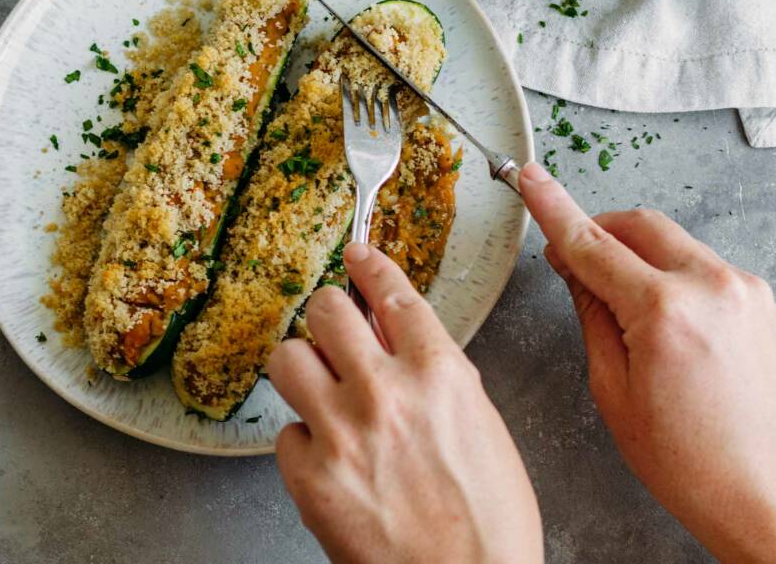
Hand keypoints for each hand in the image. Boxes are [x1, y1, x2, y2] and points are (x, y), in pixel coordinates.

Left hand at [267, 242, 542, 563]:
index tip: (356, 254)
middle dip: (328, 314)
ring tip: (321, 390)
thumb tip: (396, 340)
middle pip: (325, 310)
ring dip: (304, 369)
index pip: (391, 294)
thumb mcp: (482, 425)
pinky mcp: (310, 478)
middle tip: (332, 330)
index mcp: (439, 373)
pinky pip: (285, 433)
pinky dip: (304, 442)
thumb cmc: (490, 520)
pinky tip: (330, 459)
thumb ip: (437, 375)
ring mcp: (341, 433)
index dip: (368, 266)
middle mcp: (385, 392)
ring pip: (288, 358)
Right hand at [519, 162, 775, 563]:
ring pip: (672, 241)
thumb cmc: (687, 460)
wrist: (768, 493)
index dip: (554, 207)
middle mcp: (711, 286)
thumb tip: (574, 265)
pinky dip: (671, 275)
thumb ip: (591, 314)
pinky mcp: (761, 299)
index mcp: (665, 312)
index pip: (592, 244)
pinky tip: (664, 321)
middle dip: (599, 230)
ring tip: (624, 309)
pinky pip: (702, 265)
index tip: (530, 177)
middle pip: (638, 224)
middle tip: (571, 260)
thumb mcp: (613, 390)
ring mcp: (744, 289)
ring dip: (637, 255)